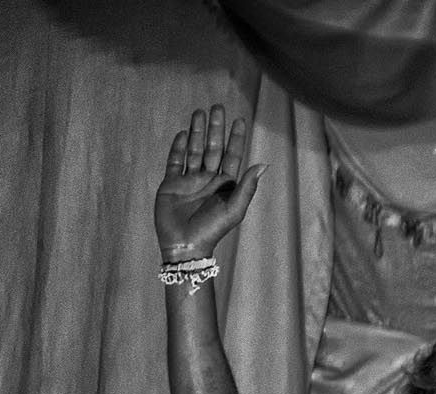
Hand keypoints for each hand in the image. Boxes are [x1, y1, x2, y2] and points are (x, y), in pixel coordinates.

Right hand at [156, 104, 266, 260]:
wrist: (185, 245)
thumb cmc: (213, 230)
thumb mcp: (234, 209)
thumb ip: (247, 187)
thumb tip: (264, 164)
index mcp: (225, 185)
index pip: (232, 155)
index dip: (236, 138)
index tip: (240, 120)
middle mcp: (208, 179)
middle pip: (212, 147)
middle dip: (215, 128)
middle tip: (217, 107)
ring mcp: (189, 180)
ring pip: (194, 150)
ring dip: (197, 132)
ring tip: (199, 112)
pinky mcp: (171, 184)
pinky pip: (175, 161)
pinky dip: (179, 147)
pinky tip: (183, 133)